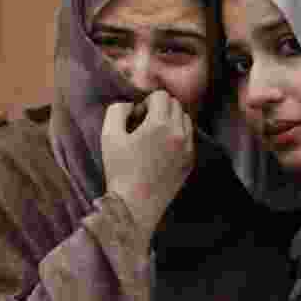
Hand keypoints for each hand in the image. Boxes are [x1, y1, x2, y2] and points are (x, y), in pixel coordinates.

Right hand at [101, 90, 194, 239]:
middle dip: (161, 109)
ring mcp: (188, 149)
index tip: (137, 118)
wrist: (135, 205)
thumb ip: (118, 110)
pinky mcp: (190, 162)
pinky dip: (178, 137)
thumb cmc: (120, 170)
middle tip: (145, 126)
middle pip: (176, 105)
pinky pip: (189, 139)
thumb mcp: (109, 135)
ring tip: (155, 137)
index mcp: (160, 124)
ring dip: (172, 121)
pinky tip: (162, 150)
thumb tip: (131, 105)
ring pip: (186, 120)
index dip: (147, 102)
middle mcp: (179, 134)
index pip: (162, 95)